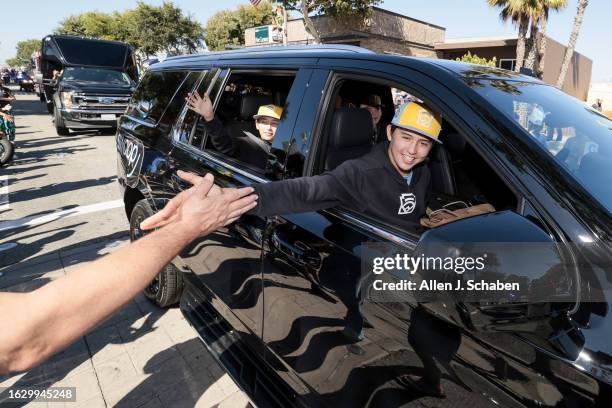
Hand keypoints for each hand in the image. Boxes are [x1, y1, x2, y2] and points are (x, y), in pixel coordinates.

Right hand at [140, 171, 257, 235]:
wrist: (187, 229)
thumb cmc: (191, 212)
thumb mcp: (196, 195)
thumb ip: (204, 185)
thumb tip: (210, 176)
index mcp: (220, 202)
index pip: (235, 195)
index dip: (244, 191)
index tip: (251, 189)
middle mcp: (224, 211)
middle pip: (240, 204)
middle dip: (249, 200)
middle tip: (256, 197)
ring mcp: (222, 219)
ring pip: (238, 213)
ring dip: (246, 208)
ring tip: (252, 205)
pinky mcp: (219, 225)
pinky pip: (232, 220)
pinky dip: (238, 217)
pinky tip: (239, 216)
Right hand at [186, 91, 213, 121]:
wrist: (209, 113)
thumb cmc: (209, 107)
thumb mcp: (208, 101)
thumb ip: (207, 97)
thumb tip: (205, 93)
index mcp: (201, 100)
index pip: (198, 96)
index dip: (196, 93)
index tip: (194, 91)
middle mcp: (198, 103)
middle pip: (193, 99)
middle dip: (191, 96)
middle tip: (189, 93)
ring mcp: (197, 106)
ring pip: (192, 103)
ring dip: (189, 100)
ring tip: (186, 98)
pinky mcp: (196, 109)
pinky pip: (192, 108)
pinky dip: (189, 107)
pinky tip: (187, 105)